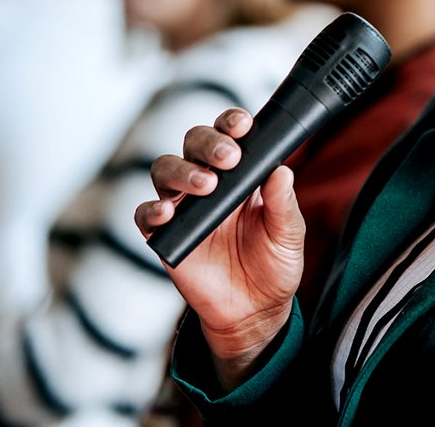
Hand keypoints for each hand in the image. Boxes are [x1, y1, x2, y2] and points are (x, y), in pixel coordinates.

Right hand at [135, 107, 305, 389]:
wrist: (254, 311)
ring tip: (205, 186)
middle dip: (208, 143)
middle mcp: (208, 181)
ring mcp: (184, 206)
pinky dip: (152, 210)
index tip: (242, 125)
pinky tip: (167, 213)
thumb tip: (282, 169)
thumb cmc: (274, 264)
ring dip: (183, 171)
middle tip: (228, 158)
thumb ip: (284, 202)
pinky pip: (145, 215)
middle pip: (193, 143)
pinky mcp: (165, 235)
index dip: (231, 123)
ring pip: (166, 169)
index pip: (229, 134)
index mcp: (240, 173)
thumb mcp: (289, 234)